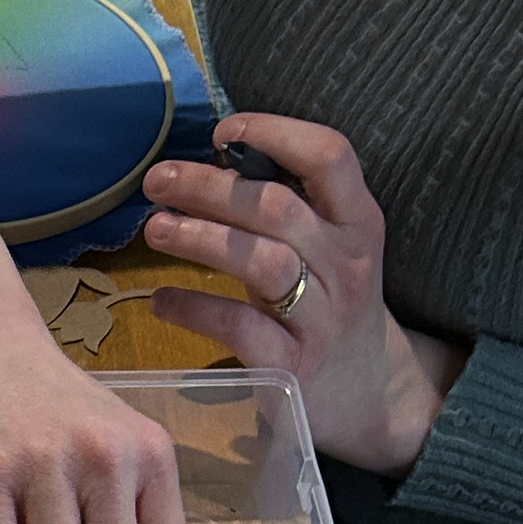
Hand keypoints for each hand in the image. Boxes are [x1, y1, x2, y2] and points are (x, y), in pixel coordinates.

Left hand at [143, 116, 468, 477]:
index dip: (277, 134)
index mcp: (358, 221)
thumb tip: (212, 163)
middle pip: (277, 208)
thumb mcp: (327, 248)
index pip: (331, 156)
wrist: (368, 392)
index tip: (223, 131)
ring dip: (201, 239)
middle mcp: (346, 263)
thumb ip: (285, 209)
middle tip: (157, 180)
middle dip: (210, 187)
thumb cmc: (330, 305)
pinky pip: (240, 329)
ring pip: (261, 262)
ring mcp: (322, 317)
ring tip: (154, 228)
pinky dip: (195, 310)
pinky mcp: (293, 367)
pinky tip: (160, 301)